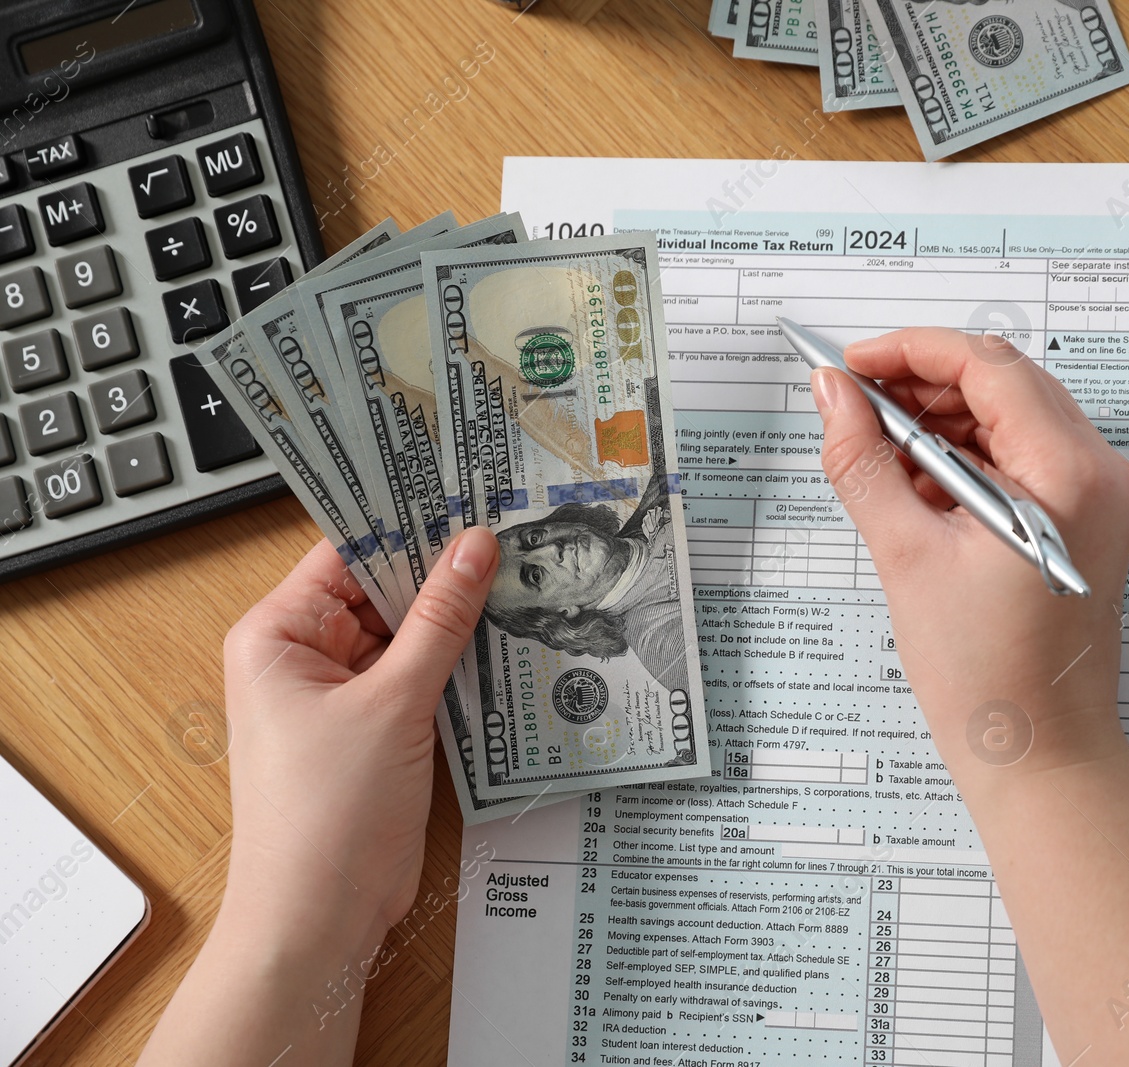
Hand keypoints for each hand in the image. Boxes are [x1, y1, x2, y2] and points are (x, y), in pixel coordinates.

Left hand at [218, 528, 498, 953]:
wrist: (319, 916)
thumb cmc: (325, 814)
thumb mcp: (393, 702)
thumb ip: (440, 620)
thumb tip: (474, 546)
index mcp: (277, 634)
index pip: (347, 554)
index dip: (406, 525)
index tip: (466, 497)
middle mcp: (302, 656)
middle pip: (380, 591)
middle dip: (441, 574)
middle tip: (511, 538)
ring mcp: (340, 695)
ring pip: (405, 635)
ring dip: (454, 622)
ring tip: (521, 581)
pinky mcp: (374, 731)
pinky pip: (417, 677)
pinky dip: (455, 666)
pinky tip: (506, 643)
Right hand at [813, 328, 1128, 775]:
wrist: (1039, 753)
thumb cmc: (990, 677)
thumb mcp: (907, 556)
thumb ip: (864, 463)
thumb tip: (834, 398)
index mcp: (1070, 474)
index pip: (988, 366)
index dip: (911, 352)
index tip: (852, 364)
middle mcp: (1099, 474)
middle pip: (1003, 383)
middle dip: (922, 383)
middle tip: (853, 402)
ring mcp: (1097, 497)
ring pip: (1010, 417)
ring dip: (941, 420)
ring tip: (876, 448)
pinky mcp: (1084, 519)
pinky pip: (1020, 458)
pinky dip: (965, 457)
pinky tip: (913, 484)